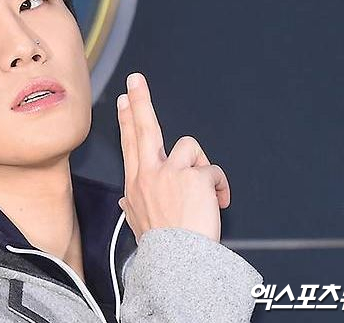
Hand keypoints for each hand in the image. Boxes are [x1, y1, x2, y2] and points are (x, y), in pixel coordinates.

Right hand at [116, 72, 229, 242]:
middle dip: (141, 100)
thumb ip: (133, 206)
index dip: (127, 119)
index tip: (125, 100)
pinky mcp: (193, 176)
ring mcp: (171, 173)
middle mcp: (150, 174)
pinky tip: (217, 201)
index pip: (130, 144)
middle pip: (145, 128)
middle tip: (137, 79)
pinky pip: (212, 170)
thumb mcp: (139, 224)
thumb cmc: (164, 247)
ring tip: (202, 192)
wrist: (178, 264)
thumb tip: (126, 199)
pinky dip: (218, 185)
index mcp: (137, 184)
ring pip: (190, 149)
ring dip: (200, 168)